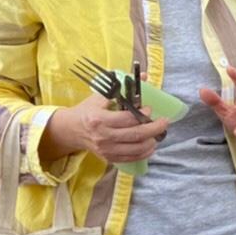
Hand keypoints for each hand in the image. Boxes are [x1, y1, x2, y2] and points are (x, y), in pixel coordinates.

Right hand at [47, 94, 167, 163]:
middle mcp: (103, 136)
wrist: (71, 130)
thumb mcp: (100, 96)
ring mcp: (106, 149)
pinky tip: (150, 145)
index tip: (149, 109)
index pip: (127, 119)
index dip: (142, 114)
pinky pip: (131, 158)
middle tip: (164, 122)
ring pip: (136, 149)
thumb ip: (122, 87)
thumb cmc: (87, 110)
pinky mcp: (108, 157)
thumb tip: (144, 76)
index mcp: (99, 119)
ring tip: (158, 134)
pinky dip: (144, 153)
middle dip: (154, 128)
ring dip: (152, 141)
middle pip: (135, 135)